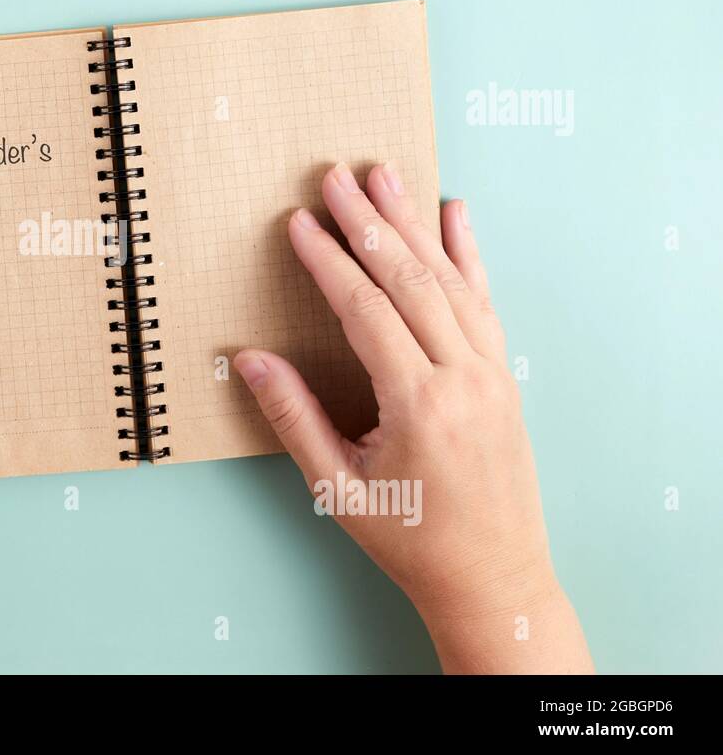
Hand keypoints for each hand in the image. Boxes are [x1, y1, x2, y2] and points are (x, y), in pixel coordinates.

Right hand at [235, 162, 591, 672]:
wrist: (493, 578)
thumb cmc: (410, 540)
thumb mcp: (337, 488)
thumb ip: (294, 418)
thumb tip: (250, 359)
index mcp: (419, 403)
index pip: (366, 310)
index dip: (329, 262)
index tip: (301, 223)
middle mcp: (463, 377)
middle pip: (410, 279)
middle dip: (370, 222)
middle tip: (336, 176)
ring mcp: (491, 373)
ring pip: (451, 280)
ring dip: (415, 224)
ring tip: (386, 176)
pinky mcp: (504, 377)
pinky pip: (486, 301)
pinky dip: (471, 254)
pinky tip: (458, 215)